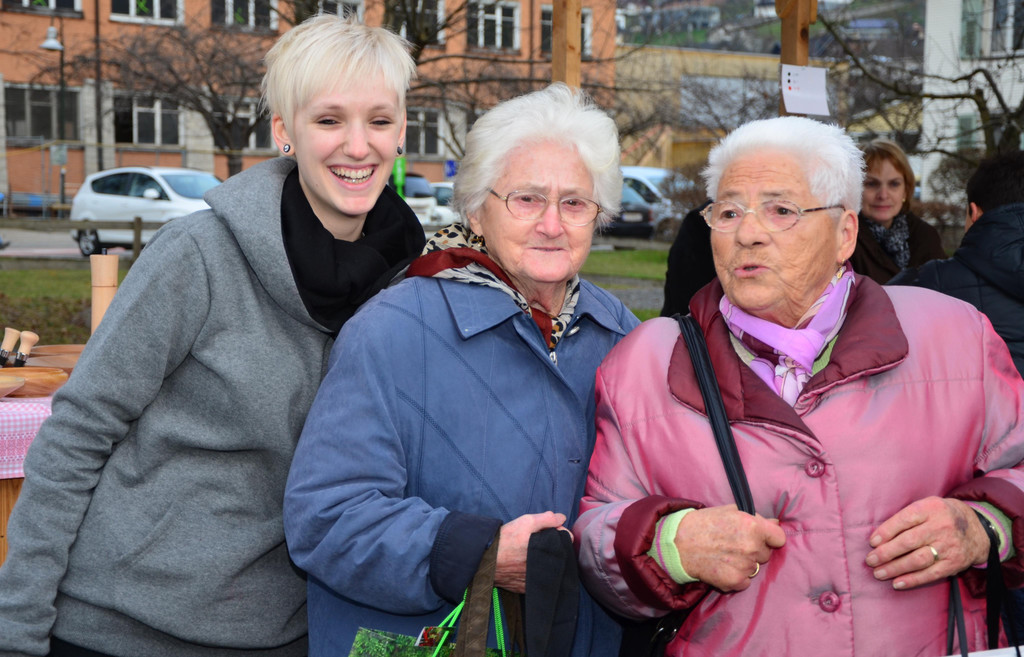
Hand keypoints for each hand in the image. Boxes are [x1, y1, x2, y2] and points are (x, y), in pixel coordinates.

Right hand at [494, 511, 566, 592]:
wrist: (484, 558)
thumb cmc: (505, 540)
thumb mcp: (526, 522)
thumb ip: (546, 519)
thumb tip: (562, 518)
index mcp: (547, 551)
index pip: (565, 541)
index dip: (558, 533)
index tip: (548, 531)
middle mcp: (543, 568)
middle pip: (557, 555)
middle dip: (551, 547)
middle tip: (537, 542)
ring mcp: (534, 580)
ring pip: (546, 568)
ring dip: (543, 560)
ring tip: (530, 553)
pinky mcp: (524, 588)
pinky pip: (535, 580)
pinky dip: (533, 573)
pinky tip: (524, 566)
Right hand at [674, 505, 785, 591]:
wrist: (678, 543)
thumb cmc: (703, 523)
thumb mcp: (729, 511)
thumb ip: (755, 517)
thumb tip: (775, 523)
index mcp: (752, 526)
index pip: (779, 538)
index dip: (771, 537)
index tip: (762, 538)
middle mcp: (751, 547)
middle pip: (766, 554)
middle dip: (754, 550)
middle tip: (734, 544)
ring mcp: (744, 566)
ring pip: (755, 568)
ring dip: (744, 564)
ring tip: (725, 555)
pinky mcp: (735, 582)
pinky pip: (745, 581)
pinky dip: (736, 577)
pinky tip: (722, 567)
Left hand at [865, 497, 989, 589]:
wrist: (979, 529)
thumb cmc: (942, 516)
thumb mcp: (928, 506)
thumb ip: (907, 517)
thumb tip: (879, 536)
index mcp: (931, 508)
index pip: (905, 519)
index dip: (886, 531)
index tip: (872, 542)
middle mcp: (941, 527)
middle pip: (909, 541)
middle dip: (886, 553)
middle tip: (870, 560)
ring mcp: (948, 546)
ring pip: (917, 560)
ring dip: (895, 568)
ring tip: (878, 573)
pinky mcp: (954, 564)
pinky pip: (931, 574)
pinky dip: (912, 580)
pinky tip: (897, 583)